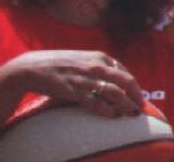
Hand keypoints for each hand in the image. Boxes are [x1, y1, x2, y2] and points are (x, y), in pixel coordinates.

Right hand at [0, 49, 143, 117]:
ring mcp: (86, 78)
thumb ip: (99, 66)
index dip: (134, 85)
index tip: (138, 96)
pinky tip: (113, 115)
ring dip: (126, 104)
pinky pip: (95, 102)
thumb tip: (113, 80)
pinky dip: (107, 109)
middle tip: (140, 107)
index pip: (125, 72)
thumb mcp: (83, 60)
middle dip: (136, 95)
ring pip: (114, 93)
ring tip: (131, 114)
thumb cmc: (59, 64)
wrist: (32, 67)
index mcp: (100, 57)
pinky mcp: (74, 90)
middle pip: (125, 81)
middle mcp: (97, 66)